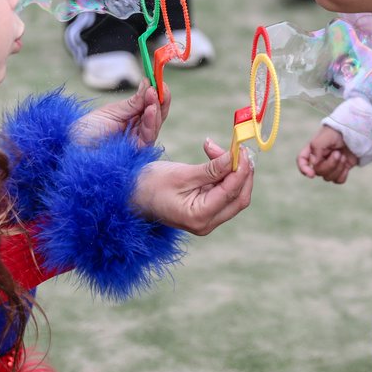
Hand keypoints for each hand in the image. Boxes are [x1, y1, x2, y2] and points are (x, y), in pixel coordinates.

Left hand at [77, 80, 169, 146]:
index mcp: (131, 119)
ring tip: (153, 95)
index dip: (157, 95)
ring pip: (154, 126)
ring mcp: (137, 142)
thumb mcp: (111, 112)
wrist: (72, 148)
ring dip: (156, 109)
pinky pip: (148, 137)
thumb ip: (133, 102)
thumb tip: (148, 83)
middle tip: (160, 86)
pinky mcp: (136, 153)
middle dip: (160, 100)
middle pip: (156, 116)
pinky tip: (150, 110)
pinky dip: (150, 122)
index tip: (159, 80)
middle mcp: (137, 131)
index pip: (150, 106)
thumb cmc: (87, 130)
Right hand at [130, 138, 254, 234]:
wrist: (130, 196)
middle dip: (242, 171)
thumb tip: (235, 157)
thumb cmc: (149, 185)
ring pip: (234, 194)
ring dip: (232, 170)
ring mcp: (207, 219)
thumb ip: (211, 168)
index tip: (241, 148)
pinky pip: (224, 193)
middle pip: (239, 197)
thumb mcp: (181, 174)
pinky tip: (213, 157)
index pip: (232, 192)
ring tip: (213, 148)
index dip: (241, 169)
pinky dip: (223, 174)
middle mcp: (207, 223)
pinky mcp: (205, 211)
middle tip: (236, 147)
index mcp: (199, 216)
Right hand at [296, 125, 358, 183]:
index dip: (304, 169)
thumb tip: (314, 164)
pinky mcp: (340, 170)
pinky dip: (343, 173)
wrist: (356, 133)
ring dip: (338, 167)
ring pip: (328, 178)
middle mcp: (319, 159)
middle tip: (338, 153)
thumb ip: (316, 148)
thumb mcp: (325, 137)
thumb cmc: (338, 132)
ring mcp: (330, 166)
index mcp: (312, 149)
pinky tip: (346, 164)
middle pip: (318, 172)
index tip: (311, 174)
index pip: (302, 161)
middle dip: (330, 164)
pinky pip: (338, 180)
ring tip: (343, 156)